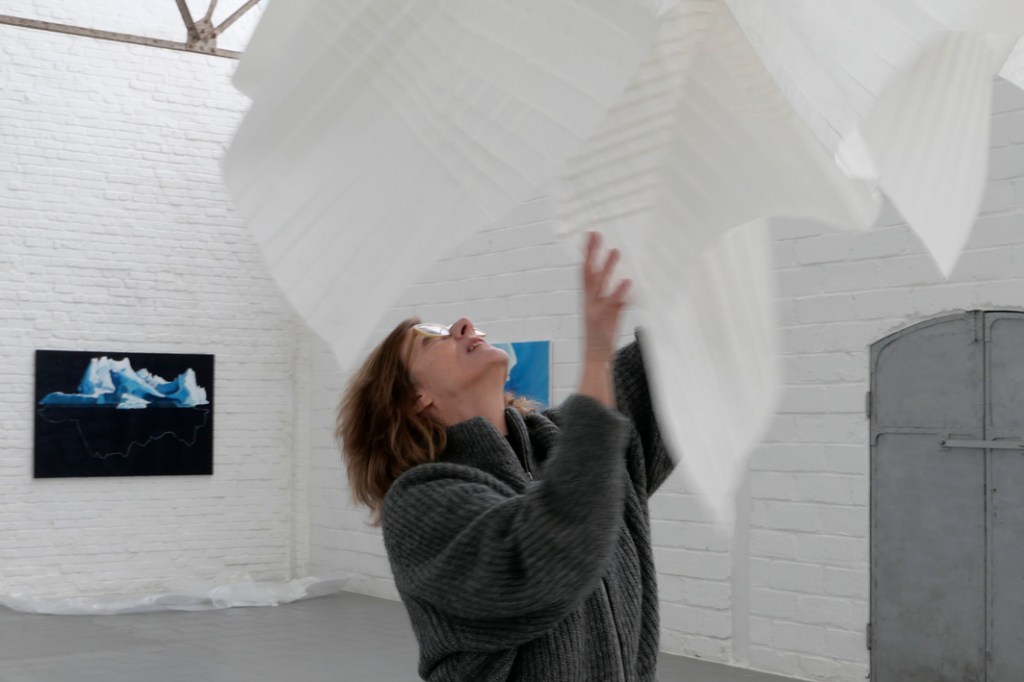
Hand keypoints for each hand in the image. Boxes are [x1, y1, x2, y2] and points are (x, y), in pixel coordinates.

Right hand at [582, 232, 630, 362]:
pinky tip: (626, 281)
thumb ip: (617, 299)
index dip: (587, 254)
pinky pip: (612, 304)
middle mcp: (590, 302)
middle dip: (592, 253)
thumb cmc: (602, 336)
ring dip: (608, 267)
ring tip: (616, 250)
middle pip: (589, 273)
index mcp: (589, 299)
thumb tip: (626, 285)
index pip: (586, 271)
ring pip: (599, 285)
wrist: (596, 358)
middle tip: (596, 234)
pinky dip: (618, 292)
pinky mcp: (604, 321)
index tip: (590, 236)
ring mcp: (596, 310)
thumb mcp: (609, 314)